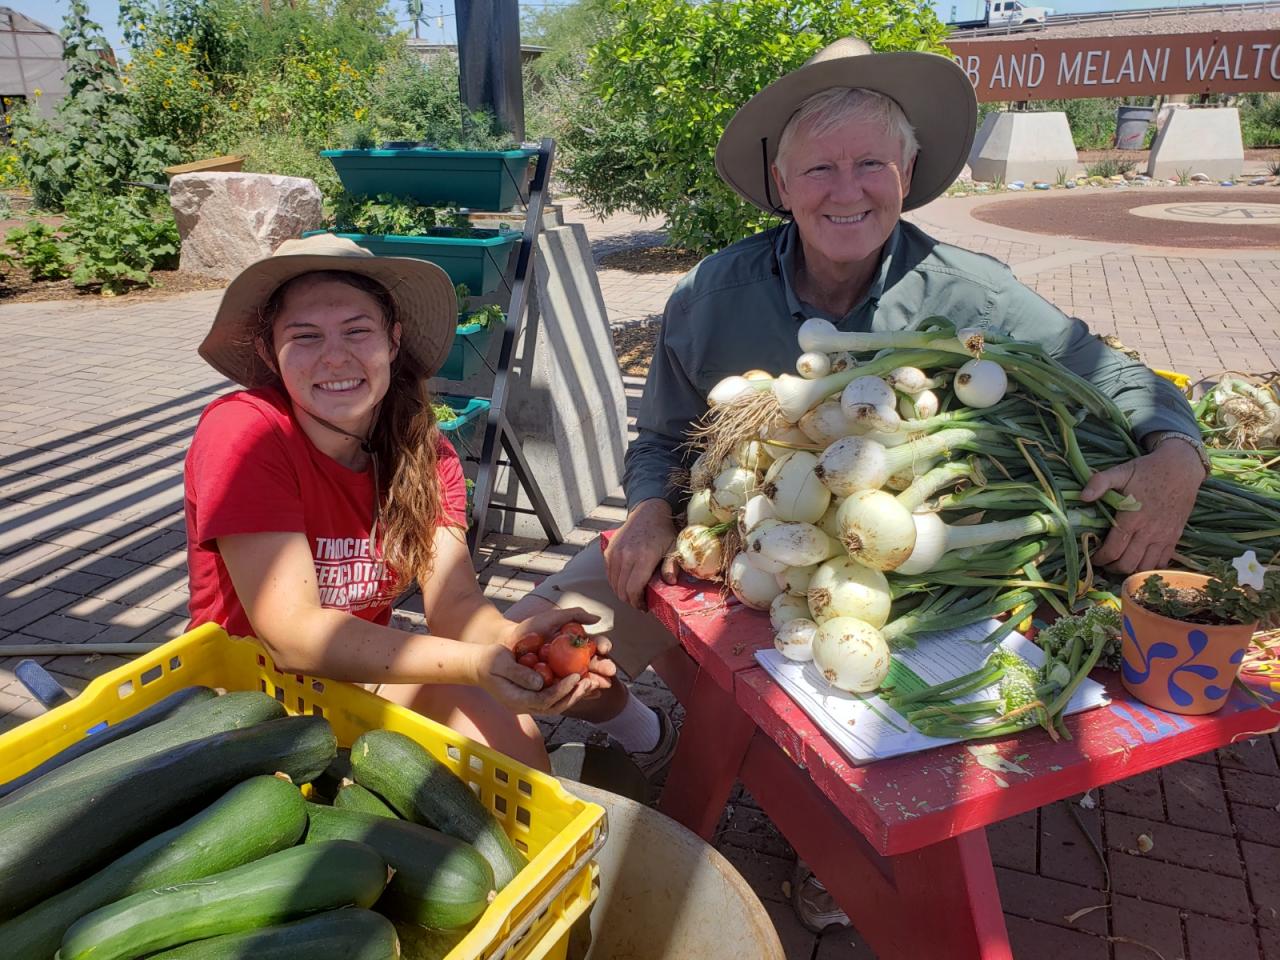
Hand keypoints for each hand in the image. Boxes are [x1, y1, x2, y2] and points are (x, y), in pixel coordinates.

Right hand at [467, 643, 598, 715]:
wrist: (478, 666)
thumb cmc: (488, 661)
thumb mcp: (500, 663)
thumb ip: (519, 673)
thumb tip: (539, 682)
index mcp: (516, 700)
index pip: (544, 700)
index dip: (562, 690)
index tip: (576, 676)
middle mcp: (524, 706)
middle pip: (554, 707)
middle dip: (573, 695)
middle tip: (589, 681)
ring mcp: (528, 703)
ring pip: (556, 705)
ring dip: (573, 695)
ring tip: (589, 682)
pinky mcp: (532, 696)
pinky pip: (553, 698)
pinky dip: (567, 692)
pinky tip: (579, 681)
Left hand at [501, 607, 615, 697]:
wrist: (506, 643)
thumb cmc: (528, 629)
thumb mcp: (552, 618)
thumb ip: (575, 614)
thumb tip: (598, 619)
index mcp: (575, 644)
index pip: (594, 645)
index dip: (602, 646)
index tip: (604, 647)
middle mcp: (573, 660)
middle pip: (593, 665)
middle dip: (603, 667)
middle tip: (610, 670)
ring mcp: (563, 675)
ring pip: (583, 680)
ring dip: (594, 682)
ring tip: (598, 682)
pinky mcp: (552, 688)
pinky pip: (567, 692)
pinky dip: (578, 693)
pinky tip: (588, 693)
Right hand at [604, 499, 677, 608]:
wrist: (648, 512)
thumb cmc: (663, 532)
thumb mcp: (674, 548)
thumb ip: (672, 565)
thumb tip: (670, 581)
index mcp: (643, 557)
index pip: (633, 589)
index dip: (637, 602)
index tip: (644, 606)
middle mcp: (626, 556)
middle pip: (622, 590)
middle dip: (630, 601)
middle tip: (640, 603)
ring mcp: (615, 553)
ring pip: (614, 584)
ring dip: (622, 593)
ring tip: (633, 594)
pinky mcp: (609, 551)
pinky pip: (609, 574)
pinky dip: (615, 582)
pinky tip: (625, 583)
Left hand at [1080, 439, 1203, 573]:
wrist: (1181, 468)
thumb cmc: (1148, 471)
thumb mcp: (1121, 471)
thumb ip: (1100, 482)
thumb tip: (1082, 497)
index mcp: (1132, 519)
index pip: (1113, 551)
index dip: (1100, 559)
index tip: (1092, 557)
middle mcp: (1149, 532)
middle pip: (1127, 564)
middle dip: (1112, 568)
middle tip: (1104, 563)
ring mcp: (1164, 537)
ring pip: (1145, 567)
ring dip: (1130, 570)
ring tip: (1120, 564)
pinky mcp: (1175, 538)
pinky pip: (1162, 563)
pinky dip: (1150, 568)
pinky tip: (1140, 562)